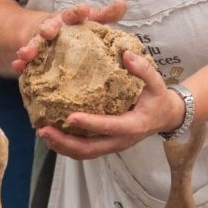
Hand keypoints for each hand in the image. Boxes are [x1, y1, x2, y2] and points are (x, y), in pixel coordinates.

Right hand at [12, 0, 128, 73]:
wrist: (46, 31)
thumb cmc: (75, 27)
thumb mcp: (91, 21)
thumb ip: (105, 14)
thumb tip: (124, 4)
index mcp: (70, 18)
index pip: (75, 13)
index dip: (78, 11)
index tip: (82, 10)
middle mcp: (54, 25)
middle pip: (50, 25)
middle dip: (48, 27)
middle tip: (47, 31)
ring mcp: (41, 39)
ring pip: (35, 42)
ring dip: (31, 47)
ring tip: (25, 53)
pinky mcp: (33, 53)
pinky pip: (26, 58)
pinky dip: (21, 62)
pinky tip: (18, 66)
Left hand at [34, 47, 184, 158]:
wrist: (166, 117)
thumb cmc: (158, 98)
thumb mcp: (157, 82)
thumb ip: (143, 69)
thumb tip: (125, 54)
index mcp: (133, 125)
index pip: (109, 127)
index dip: (90, 123)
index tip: (69, 117)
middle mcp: (121, 140)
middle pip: (89, 149)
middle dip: (64, 142)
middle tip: (44, 130)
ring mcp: (112, 145)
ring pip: (84, 154)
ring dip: (61, 146)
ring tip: (42, 133)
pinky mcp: (106, 145)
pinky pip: (84, 150)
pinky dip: (66, 146)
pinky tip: (51, 135)